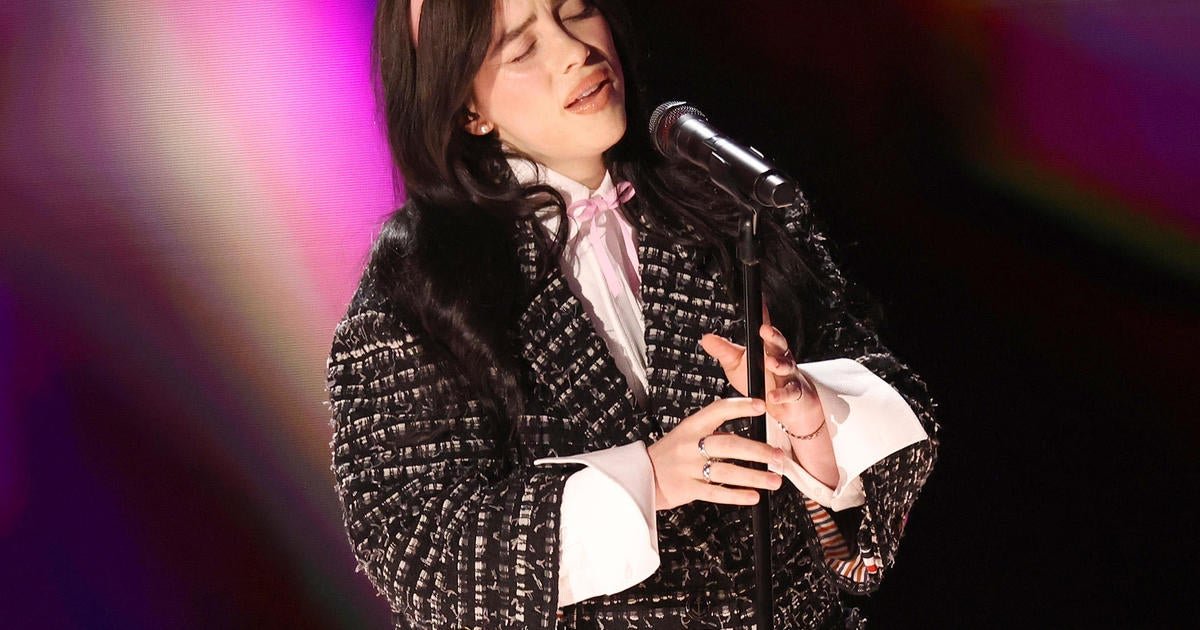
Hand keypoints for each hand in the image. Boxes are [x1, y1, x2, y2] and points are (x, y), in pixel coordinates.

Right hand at [646, 397, 784, 510]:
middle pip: (729, 444)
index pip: (718, 410)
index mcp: (691, 426)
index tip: (761, 406)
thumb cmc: (670, 455)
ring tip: (775, 480)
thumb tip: (749, 440)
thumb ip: (714, 434)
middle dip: (758, 451)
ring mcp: (688, 467)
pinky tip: (753, 496)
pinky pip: (716, 492)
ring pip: (727, 471)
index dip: (740, 407)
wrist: (640, 476)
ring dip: (755, 476)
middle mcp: (690, 445)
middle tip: (779, 456)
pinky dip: (737, 495)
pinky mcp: (687, 488)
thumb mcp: (686, 435)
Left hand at [699, 304, 824, 437]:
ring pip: (786, 366)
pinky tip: (772, 396)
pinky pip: (789, 393)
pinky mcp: (794, 393)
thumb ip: (724, 351)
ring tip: (770, 362)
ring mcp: (789, 375)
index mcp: (766, 348)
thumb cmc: (761, 382)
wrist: (786, 407)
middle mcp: (780, 358)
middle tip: (764, 330)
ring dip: (779, 364)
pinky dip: (781, 394)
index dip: (762, 316)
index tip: (759, 302)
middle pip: (778, 343)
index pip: (765, 330)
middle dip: (773, 336)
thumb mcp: (737, 365)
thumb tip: (706, 338)